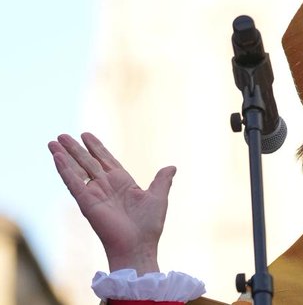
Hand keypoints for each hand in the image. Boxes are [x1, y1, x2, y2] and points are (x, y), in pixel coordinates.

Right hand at [49, 132, 175, 274]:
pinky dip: (64, 169)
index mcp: (122, 183)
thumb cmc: (149, 225)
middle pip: (88, 161)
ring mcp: (95, 193)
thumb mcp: (158, 197)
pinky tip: (56, 156)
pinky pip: (73, 182)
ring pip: (77, 169)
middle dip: (75, 148)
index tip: (85, 135)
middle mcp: (106, 186)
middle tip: (62, 135)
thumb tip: (172, 167)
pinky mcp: (86, 202)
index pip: (106, 160)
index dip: (96, 147)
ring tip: (53, 141)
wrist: (138, 245)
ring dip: (65, 155)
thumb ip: (162, 180)